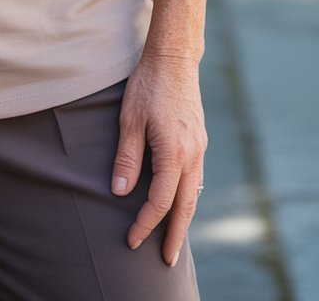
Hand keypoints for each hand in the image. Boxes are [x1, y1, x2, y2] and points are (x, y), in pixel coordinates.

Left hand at [110, 54, 206, 265]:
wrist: (175, 58)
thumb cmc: (148, 86)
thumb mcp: (129, 120)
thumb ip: (127, 158)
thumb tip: (119, 192)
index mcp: (174, 152)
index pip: (160, 201)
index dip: (145, 223)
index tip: (131, 239)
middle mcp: (192, 154)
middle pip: (185, 206)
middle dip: (175, 235)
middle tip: (166, 260)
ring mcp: (199, 147)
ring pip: (194, 192)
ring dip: (183, 218)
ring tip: (173, 238)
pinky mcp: (199, 139)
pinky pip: (195, 177)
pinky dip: (188, 196)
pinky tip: (179, 201)